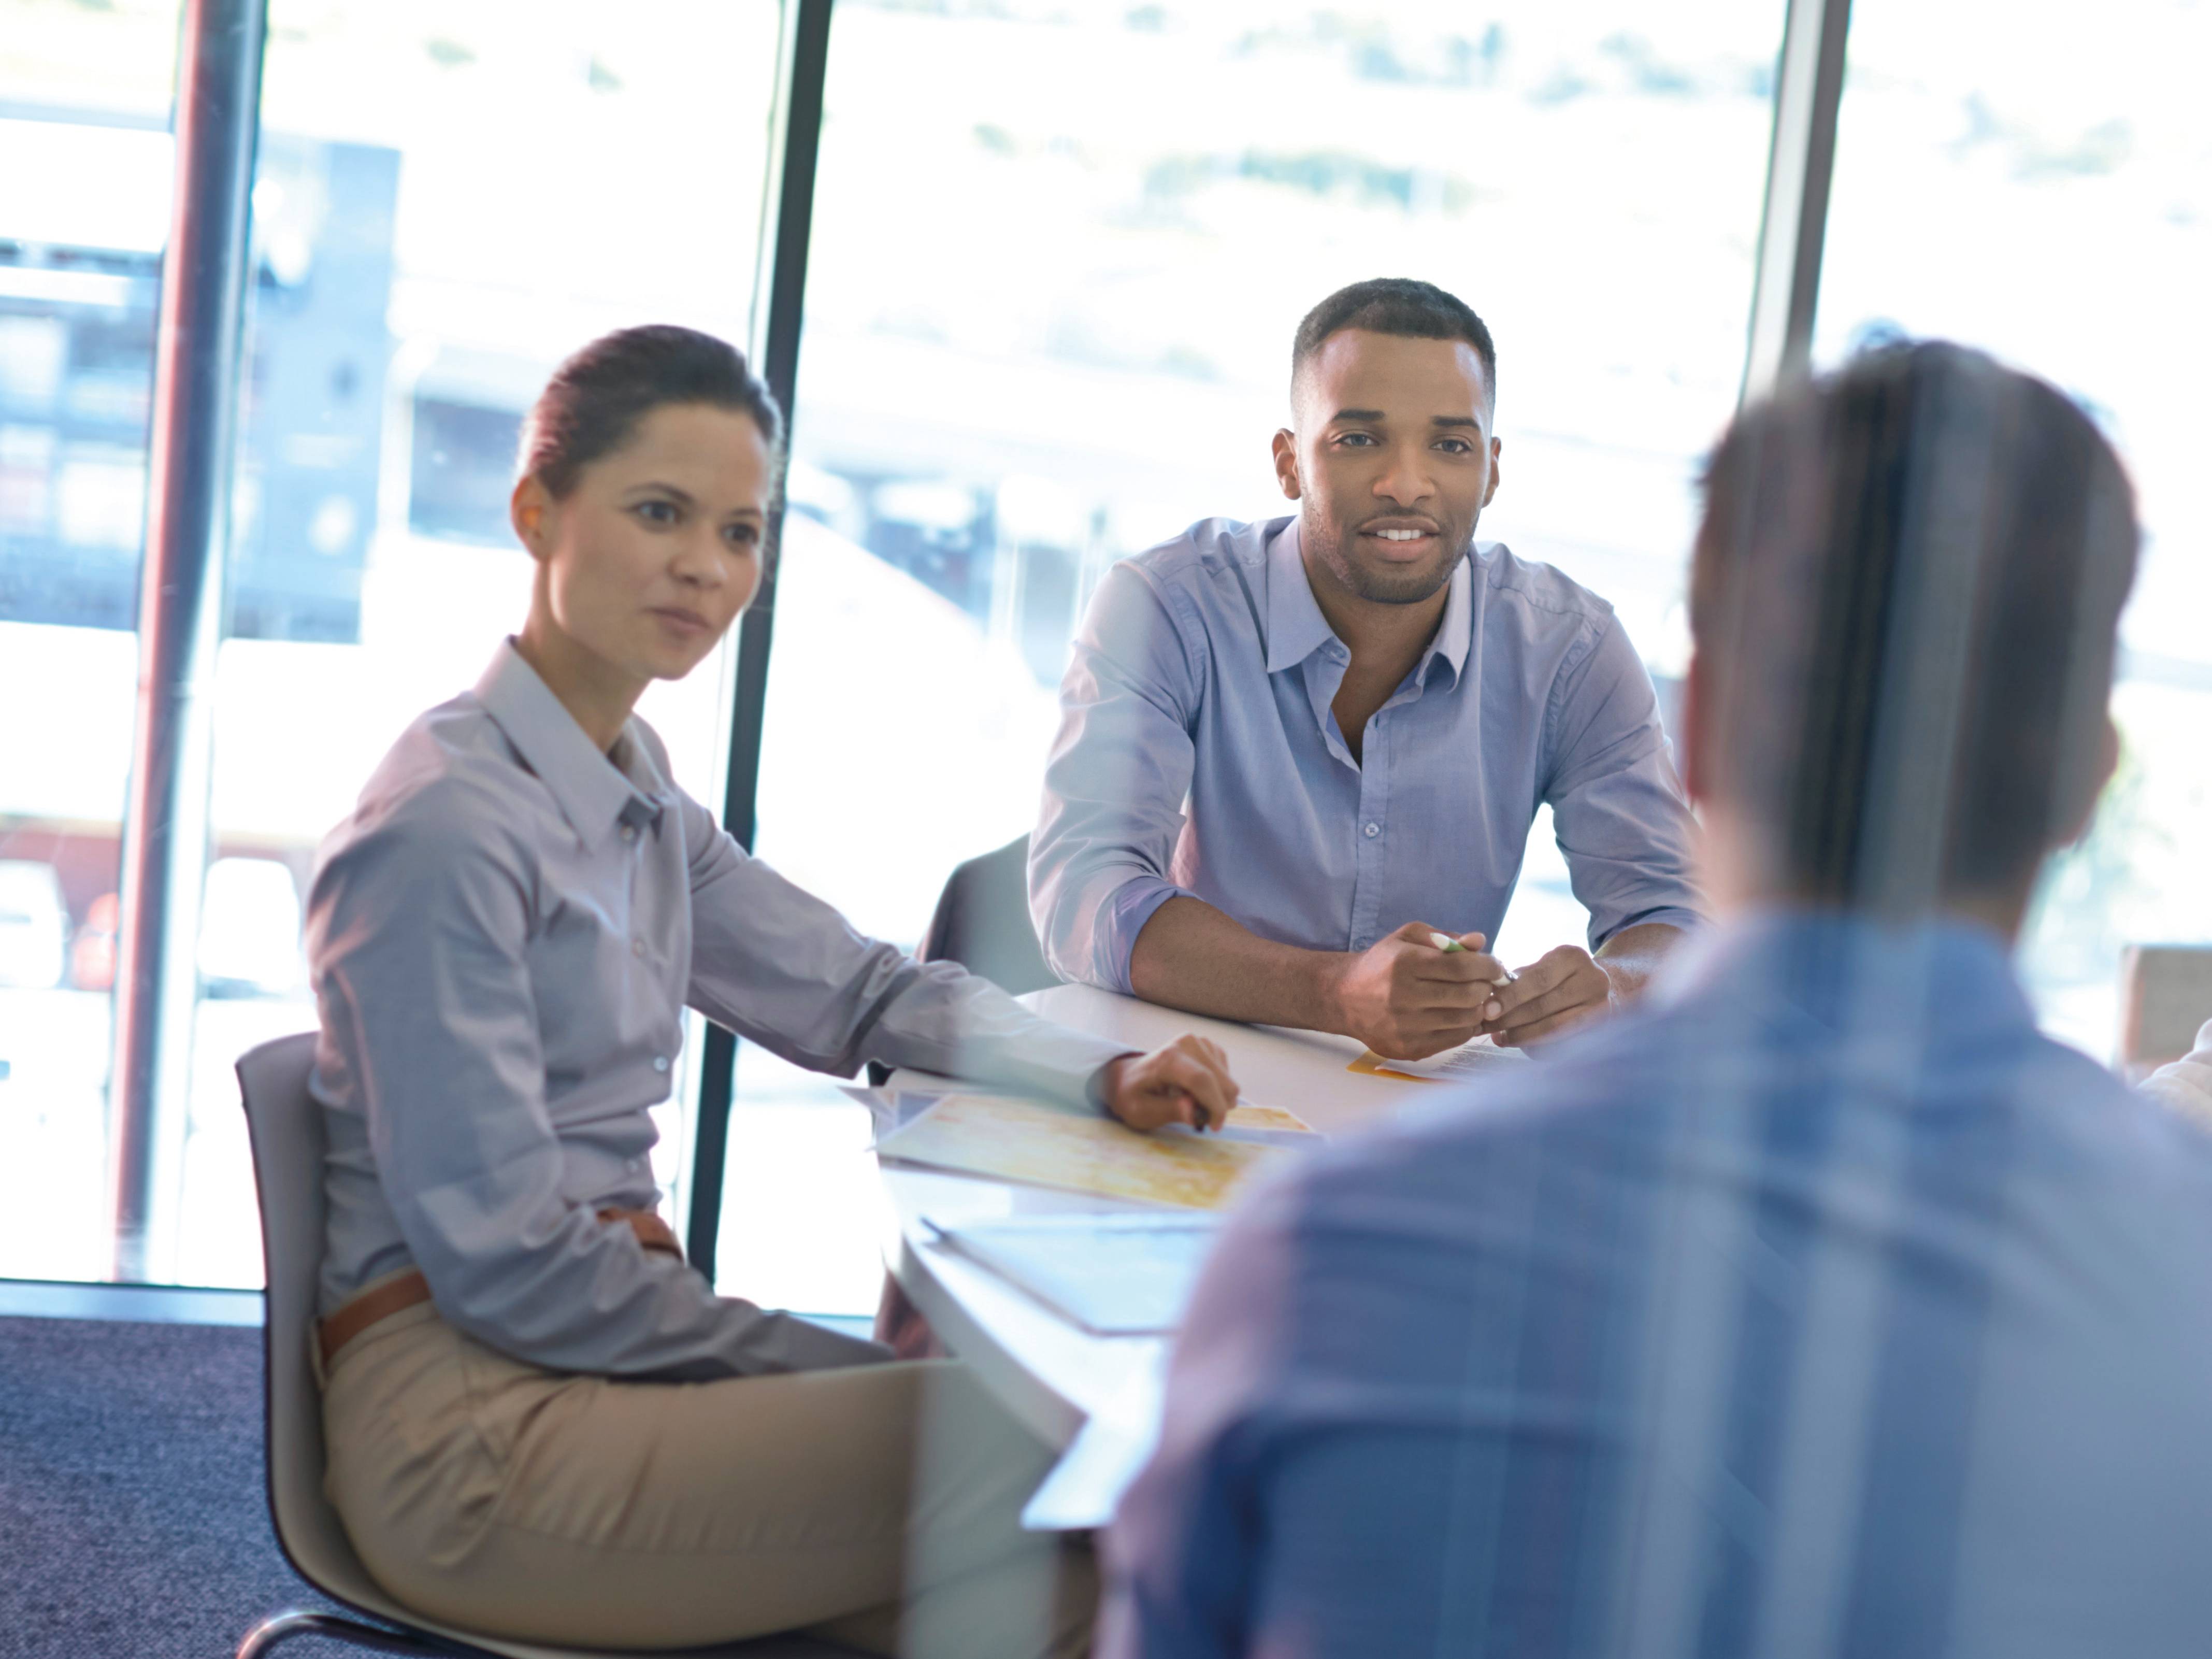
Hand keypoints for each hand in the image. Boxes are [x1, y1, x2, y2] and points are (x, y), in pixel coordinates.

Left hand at [1097, 1034, 1240, 1132]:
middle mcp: (1187, 1044)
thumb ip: (1169, 1111)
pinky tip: (1196, 1090)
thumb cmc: (1134, 1096)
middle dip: (1216, 1106)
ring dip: (1216, 1099)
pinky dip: (1217, 1089)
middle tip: (1195, 1116)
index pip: (1202, 1080)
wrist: (1129, 1076)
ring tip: (1190, 1100)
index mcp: (1167, 1058)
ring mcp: (1200, 1043)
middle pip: (1222, 1082)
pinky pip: (1227, 1076)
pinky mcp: (1209, 1047)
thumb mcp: (1142, 1111)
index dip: (1214, 1106)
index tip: (1214, 1126)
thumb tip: (1194, 1112)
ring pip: (1228, 1082)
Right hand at [1327, 921, 1513, 1060]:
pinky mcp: (1409, 1048)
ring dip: (1477, 1008)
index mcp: (1404, 964)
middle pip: (1467, 995)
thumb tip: (1480, 941)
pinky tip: (1458, 1015)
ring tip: (1472, 999)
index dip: (1487, 967)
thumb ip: (1445, 938)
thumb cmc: (1382, 963)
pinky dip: (1464, 1027)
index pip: (1461, 968)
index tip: (1494, 966)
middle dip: (1485, 987)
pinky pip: (1454, 1040)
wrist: (1345, 997)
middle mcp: (1403, 997)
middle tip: (1484, 983)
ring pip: (1465, 1020)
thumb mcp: (1408, 938)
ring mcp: (1405, 1027)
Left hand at [1479, 945, 1615, 1046]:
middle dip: (1510, 1019)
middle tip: (1485, 1027)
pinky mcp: (1600, 1030)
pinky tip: (1518, 1044)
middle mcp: (1593, 980)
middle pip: (1543, 1006)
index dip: (1510, 997)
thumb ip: (1516, 978)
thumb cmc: (1559, 976)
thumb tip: (1488, 996)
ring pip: (1552, 1028)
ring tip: (1498, 1038)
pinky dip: (1536, 1045)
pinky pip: (1561, 1043)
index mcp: (1572, 957)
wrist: (1599, 988)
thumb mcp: (1542, 966)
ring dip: (1520, 1036)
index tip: (1487, 1010)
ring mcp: (1600, 1007)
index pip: (1538, 980)